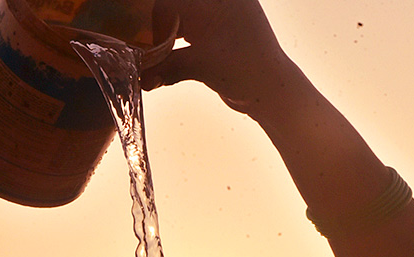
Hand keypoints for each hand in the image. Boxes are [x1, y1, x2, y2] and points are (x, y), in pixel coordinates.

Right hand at [146, 0, 285, 115]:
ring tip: (156, 66)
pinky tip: (167, 69)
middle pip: (175, 10)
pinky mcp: (219, 38)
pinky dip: (177, 51)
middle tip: (147, 56)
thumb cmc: (246, 69)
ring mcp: (219, 19)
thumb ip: (167, 67)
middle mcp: (217, 3)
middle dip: (158, 33)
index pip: (171, 2)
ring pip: (181, 23)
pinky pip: (189, 36)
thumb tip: (141, 76)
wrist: (272, 91)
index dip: (155, 24)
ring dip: (166, 44)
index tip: (149, 48)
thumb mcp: (201, 65)